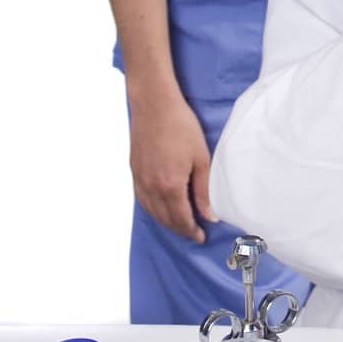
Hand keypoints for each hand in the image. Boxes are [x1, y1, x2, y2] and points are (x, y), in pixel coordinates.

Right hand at [129, 89, 216, 242]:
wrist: (154, 104)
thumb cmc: (181, 127)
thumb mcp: (201, 158)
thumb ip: (203, 190)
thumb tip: (209, 215)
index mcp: (170, 186)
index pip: (181, 219)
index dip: (191, 231)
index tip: (200, 237)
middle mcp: (151, 188)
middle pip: (165, 219)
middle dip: (179, 229)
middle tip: (193, 232)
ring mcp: (140, 180)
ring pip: (151, 211)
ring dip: (165, 221)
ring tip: (179, 223)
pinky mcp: (134, 171)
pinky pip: (142, 200)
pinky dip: (152, 209)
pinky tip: (159, 208)